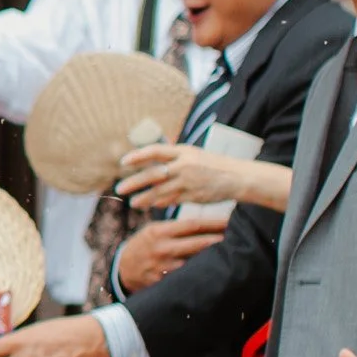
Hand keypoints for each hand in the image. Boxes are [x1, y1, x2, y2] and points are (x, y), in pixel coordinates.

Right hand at [115, 216, 224, 293]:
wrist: (123, 269)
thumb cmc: (143, 245)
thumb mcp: (152, 230)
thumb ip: (174, 227)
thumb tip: (204, 224)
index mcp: (159, 231)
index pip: (192, 225)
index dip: (213, 223)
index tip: (229, 221)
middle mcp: (162, 248)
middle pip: (198, 243)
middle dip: (219, 239)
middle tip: (238, 237)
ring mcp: (164, 266)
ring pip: (195, 261)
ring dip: (214, 258)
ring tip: (232, 254)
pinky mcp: (164, 281)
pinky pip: (188, 276)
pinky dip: (202, 272)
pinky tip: (215, 271)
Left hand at [118, 142, 247, 211]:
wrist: (237, 177)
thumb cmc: (211, 164)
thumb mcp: (193, 154)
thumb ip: (172, 158)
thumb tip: (148, 160)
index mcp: (183, 151)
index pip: (155, 151)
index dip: (138, 156)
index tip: (123, 162)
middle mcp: (184, 165)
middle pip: (153, 174)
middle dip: (134, 182)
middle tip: (119, 189)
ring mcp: (189, 182)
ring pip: (160, 191)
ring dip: (144, 198)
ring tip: (133, 203)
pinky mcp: (194, 196)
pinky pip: (173, 200)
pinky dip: (161, 203)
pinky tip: (152, 205)